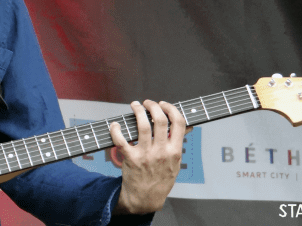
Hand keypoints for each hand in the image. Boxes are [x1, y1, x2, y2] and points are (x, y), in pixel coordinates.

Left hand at [109, 100, 187, 214]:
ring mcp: (146, 155)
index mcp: (174, 151)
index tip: (164, 105)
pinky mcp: (131, 159)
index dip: (171, 109)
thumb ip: (179, 143)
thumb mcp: (175, 163)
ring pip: (143, 126)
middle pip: (160, 120)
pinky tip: (115, 125)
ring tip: (135, 105)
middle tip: (148, 103)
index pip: (179, 123)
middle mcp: (161, 152)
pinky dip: (116, 130)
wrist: (146, 198)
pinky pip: (121, 140)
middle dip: (153, 106)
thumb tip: (186, 126)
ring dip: (138, 111)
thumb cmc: (161, 179)